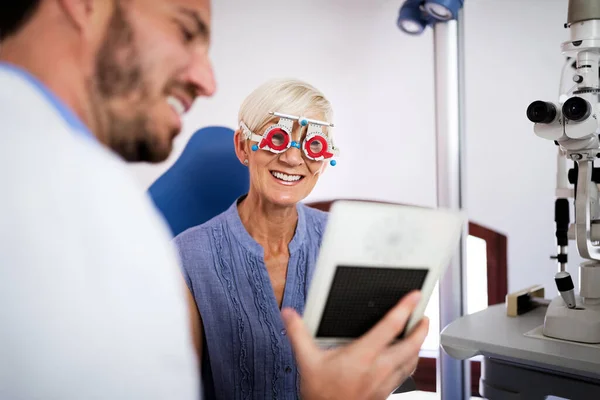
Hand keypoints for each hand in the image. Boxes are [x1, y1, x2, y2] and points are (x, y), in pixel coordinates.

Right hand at [282, 291, 428, 399]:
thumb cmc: (320, 394)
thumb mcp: (307, 361)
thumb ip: (298, 333)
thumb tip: (289, 314)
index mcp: (362, 356)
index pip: (390, 327)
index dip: (405, 309)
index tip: (414, 296)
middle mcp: (378, 368)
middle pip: (411, 345)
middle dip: (421, 329)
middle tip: (424, 315)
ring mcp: (385, 382)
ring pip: (412, 361)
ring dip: (419, 345)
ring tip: (420, 332)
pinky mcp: (386, 392)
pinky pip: (406, 374)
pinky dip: (411, 361)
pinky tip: (408, 357)